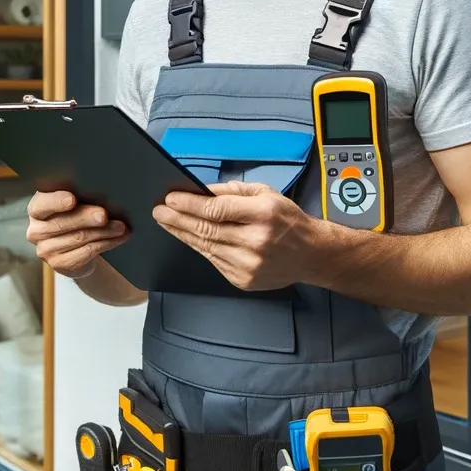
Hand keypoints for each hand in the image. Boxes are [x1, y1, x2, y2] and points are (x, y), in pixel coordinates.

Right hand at [27, 191, 127, 278]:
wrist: (78, 247)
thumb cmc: (77, 216)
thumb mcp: (75, 204)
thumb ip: (79, 197)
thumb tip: (101, 194)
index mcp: (37, 209)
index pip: (42, 204)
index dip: (56, 201)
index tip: (72, 199)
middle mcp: (36, 230)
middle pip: (63, 223)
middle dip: (86, 217)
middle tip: (104, 215)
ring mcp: (46, 250)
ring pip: (78, 238)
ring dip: (104, 231)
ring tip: (120, 227)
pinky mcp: (59, 264)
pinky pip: (86, 252)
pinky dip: (106, 243)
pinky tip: (118, 237)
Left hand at [152, 181, 318, 290]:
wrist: (311, 255)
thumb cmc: (288, 221)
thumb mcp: (266, 193)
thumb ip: (233, 191)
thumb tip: (202, 191)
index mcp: (263, 214)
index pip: (216, 209)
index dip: (189, 204)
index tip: (171, 199)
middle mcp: (255, 241)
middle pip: (206, 229)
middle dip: (178, 219)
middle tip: (159, 211)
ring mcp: (248, 264)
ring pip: (206, 247)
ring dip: (183, 234)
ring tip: (167, 222)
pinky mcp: (243, 279)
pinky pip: (213, 260)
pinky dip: (199, 247)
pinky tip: (189, 237)